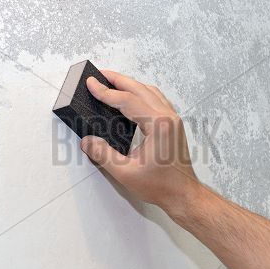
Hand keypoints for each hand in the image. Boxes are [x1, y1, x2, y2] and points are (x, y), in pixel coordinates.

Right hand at [80, 70, 200, 220]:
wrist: (183, 194)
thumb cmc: (160, 186)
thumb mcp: (125, 173)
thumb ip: (103, 154)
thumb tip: (87, 141)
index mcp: (158, 125)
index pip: (127, 101)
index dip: (106, 92)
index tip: (91, 84)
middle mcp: (168, 117)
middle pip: (140, 89)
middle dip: (117, 80)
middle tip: (99, 74)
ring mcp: (173, 119)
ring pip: (150, 91)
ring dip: (130, 84)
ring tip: (112, 82)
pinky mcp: (173, 124)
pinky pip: (156, 99)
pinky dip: (141, 93)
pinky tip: (132, 96)